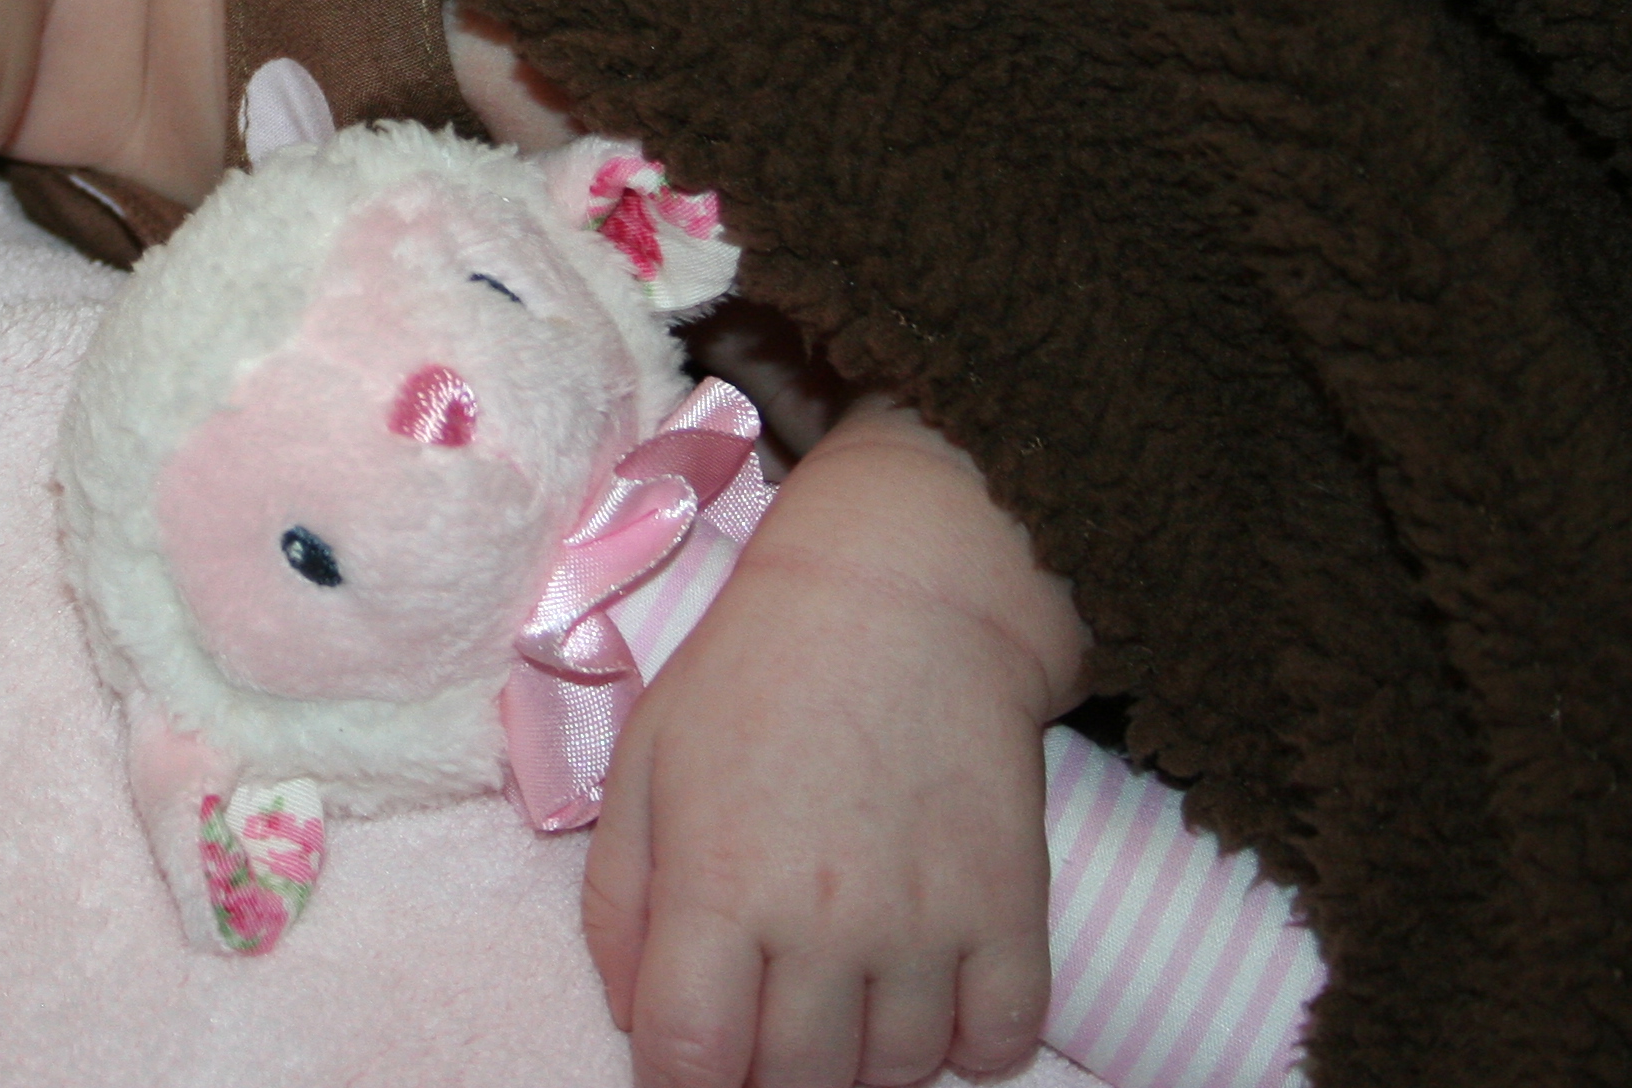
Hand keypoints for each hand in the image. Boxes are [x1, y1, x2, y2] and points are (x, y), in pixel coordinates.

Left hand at [581, 400, 1086, 1087]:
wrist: (906, 592)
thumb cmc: (756, 670)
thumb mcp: (647, 762)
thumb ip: (618, 900)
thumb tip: (635, 1016)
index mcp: (717, 882)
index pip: (689, 1061)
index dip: (680, 1077)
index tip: (690, 1050)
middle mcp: (821, 922)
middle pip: (793, 1086)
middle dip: (768, 1067)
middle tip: (769, 1006)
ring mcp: (926, 926)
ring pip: (894, 1075)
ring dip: (864, 1053)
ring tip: (846, 976)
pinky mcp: (1013, 913)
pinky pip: (999, 1047)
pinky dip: (966, 1042)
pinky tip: (931, 985)